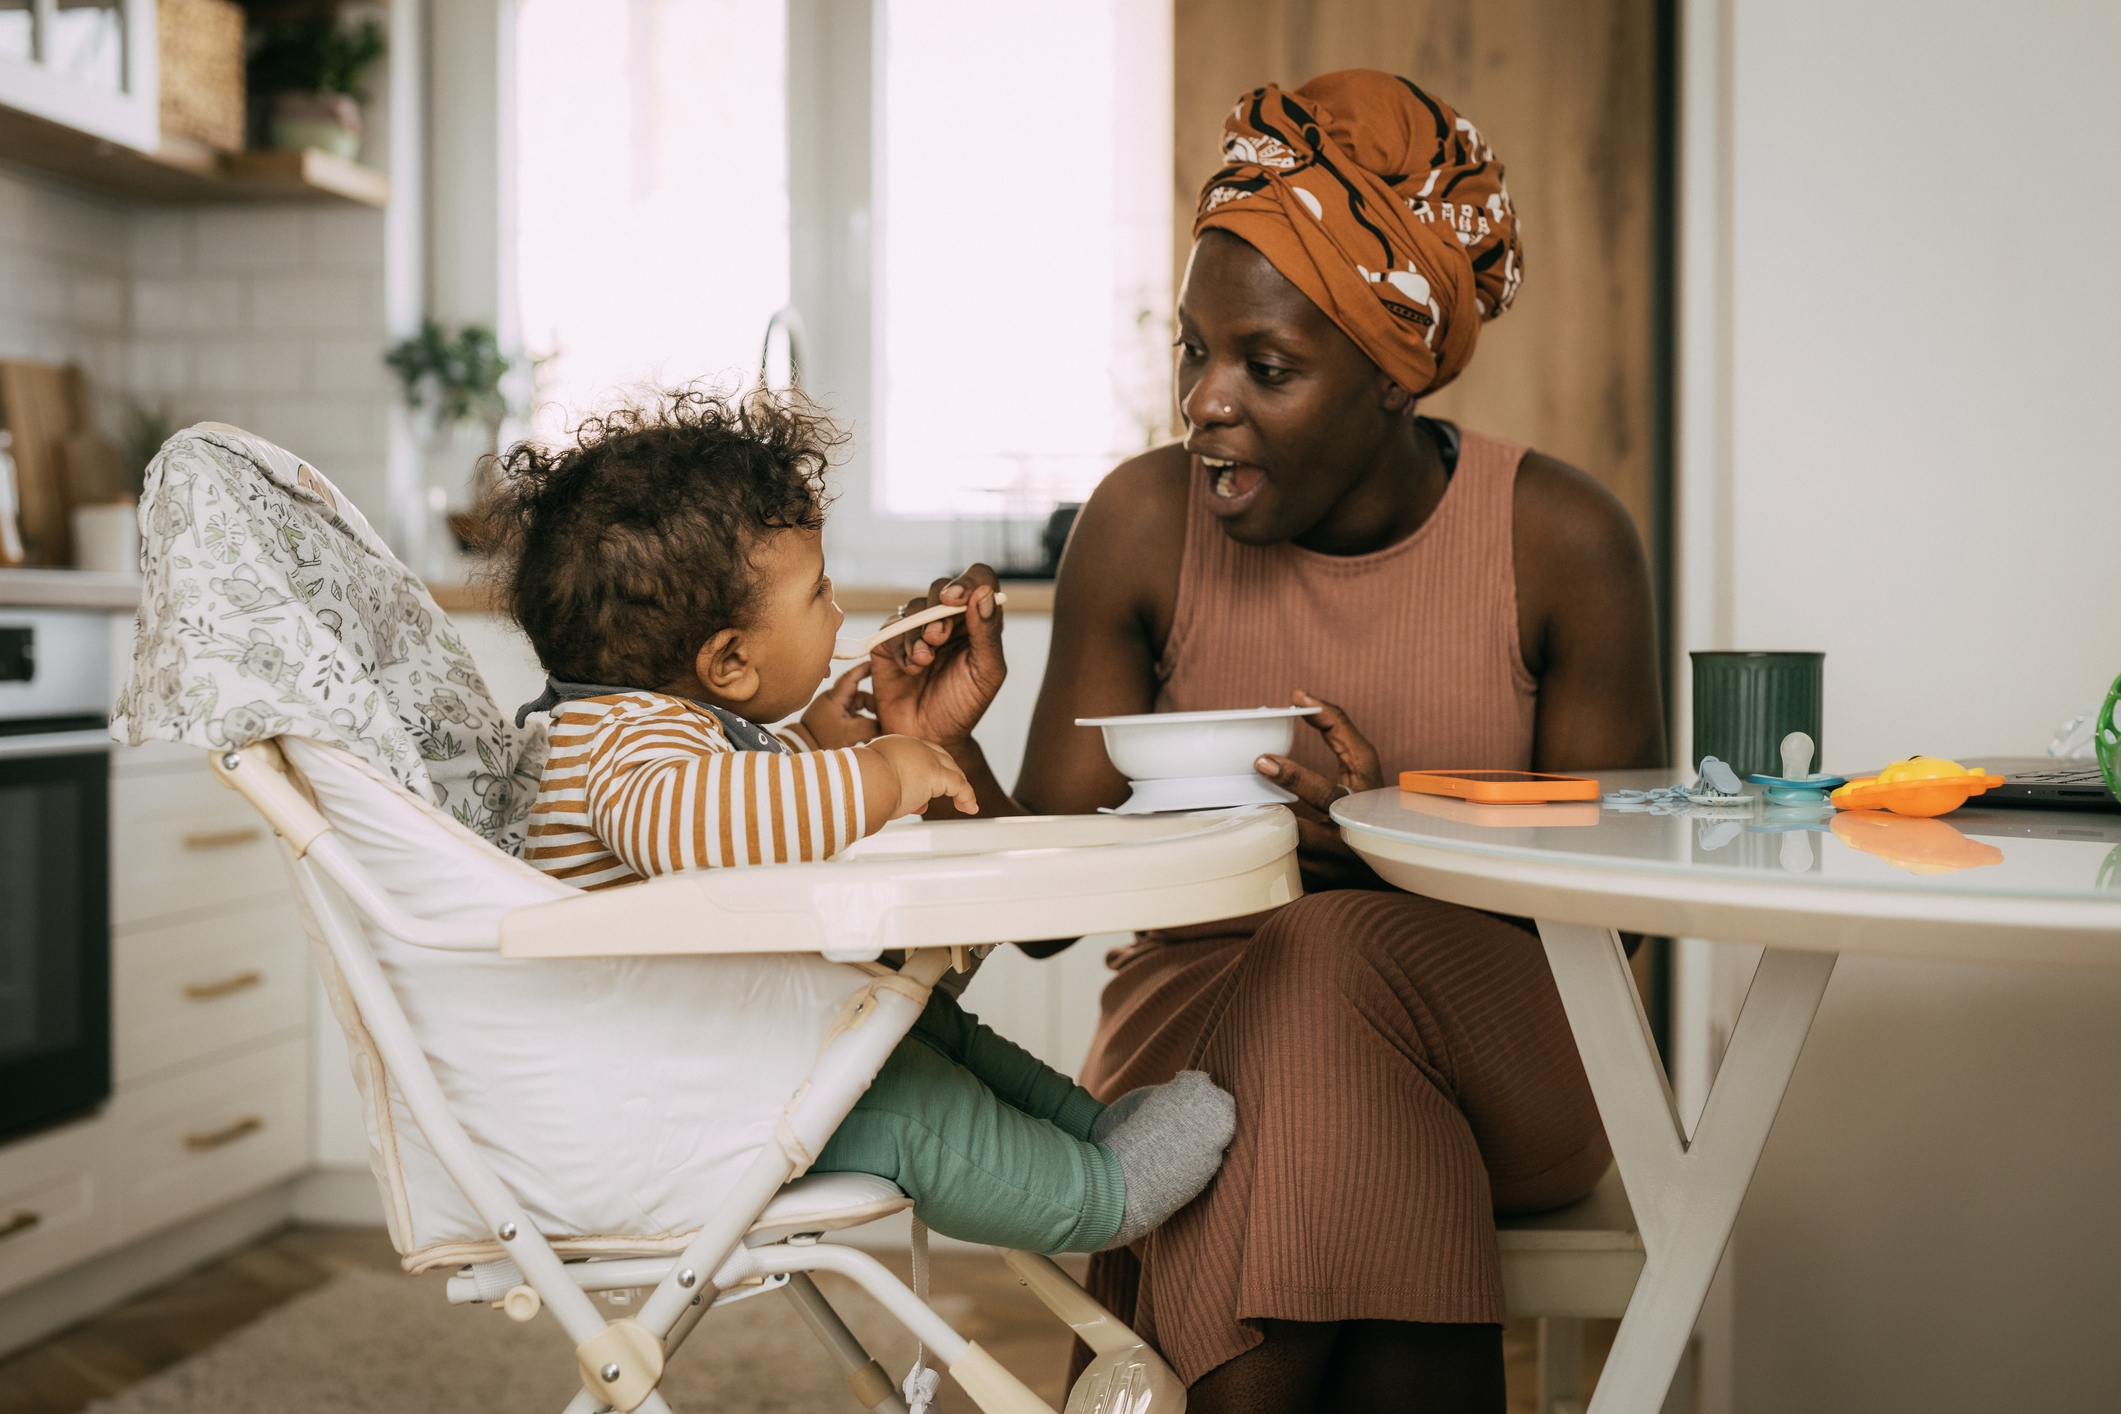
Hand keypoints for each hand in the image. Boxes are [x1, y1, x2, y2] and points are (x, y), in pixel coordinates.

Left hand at [797, 662, 879, 748]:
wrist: (802, 747)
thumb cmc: (821, 739)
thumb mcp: (850, 733)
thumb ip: (871, 726)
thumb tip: (886, 723)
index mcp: (835, 697)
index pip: (851, 677)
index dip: (865, 669)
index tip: (877, 664)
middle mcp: (834, 699)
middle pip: (860, 694)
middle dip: (873, 703)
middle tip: (884, 712)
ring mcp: (834, 708)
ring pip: (858, 706)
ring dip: (868, 715)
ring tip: (877, 726)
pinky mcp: (834, 717)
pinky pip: (853, 714)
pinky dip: (861, 720)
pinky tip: (869, 731)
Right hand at [864, 734, 978, 818]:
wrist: (859, 782)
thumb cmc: (857, 785)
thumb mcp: (875, 783)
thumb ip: (895, 790)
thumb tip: (912, 803)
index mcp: (894, 744)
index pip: (918, 754)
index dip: (926, 769)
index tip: (925, 788)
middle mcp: (912, 747)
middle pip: (940, 758)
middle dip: (947, 775)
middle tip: (951, 792)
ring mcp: (926, 759)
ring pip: (951, 771)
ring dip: (959, 787)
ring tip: (964, 802)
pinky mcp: (936, 774)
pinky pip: (959, 786)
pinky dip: (967, 796)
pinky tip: (970, 807)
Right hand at [868, 564, 1007, 748]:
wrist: (930, 736)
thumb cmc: (963, 706)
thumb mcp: (986, 672)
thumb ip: (987, 634)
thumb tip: (984, 594)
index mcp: (977, 622)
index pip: (979, 580)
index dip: (968, 581)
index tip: (955, 599)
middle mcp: (948, 620)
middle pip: (941, 587)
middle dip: (939, 611)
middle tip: (939, 638)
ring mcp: (918, 630)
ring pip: (915, 607)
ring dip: (919, 633)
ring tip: (924, 662)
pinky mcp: (891, 644)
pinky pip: (892, 629)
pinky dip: (902, 648)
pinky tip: (912, 670)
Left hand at [1252, 689, 1387, 890]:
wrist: (1386, 864)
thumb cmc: (1368, 803)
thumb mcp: (1361, 765)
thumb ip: (1336, 727)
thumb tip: (1299, 694)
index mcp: (1361, 806)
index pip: (1329, 793)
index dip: (1294, 778)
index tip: (1262, 759)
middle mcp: (1349, 840)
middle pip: (1305, 831)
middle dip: (1275, 810)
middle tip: (1246, 790)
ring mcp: (1333, 869)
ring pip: (1289, 855)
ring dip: (1262, 837)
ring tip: (1231, 820)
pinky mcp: (1318, 886)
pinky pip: (1283, 872)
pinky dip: (1262, 856)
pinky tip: (1239, 843)